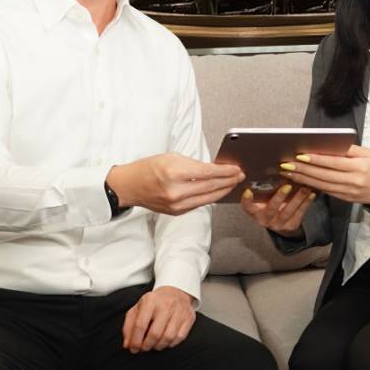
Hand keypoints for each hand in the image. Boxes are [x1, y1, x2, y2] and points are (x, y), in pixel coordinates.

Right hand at [107, 153, 243, 215]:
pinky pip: (199, 204)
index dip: (225, 171)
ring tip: (233, 184)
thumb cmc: (147, 168)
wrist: (129, 186)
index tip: (236, 169)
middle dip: (228, 181)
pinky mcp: (177, 212)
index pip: (208, 172)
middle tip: (239, 176)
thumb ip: (193, 164)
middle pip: (211, 186)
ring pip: (208, 198)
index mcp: (174, 172)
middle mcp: (176, 190)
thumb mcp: (171, 157)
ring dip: (223, 191)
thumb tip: (215, 169)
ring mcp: (176, 204)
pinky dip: (210, 197)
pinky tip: (218, 191)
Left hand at [122, 285, 195, 351]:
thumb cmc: (154, 303)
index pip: (140, 325)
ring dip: (158, 346)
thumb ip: (129, 326)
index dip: (135, 340)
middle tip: (143, 348)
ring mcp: (179, 311)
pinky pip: (179, 338)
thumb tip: (127, 344)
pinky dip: (170, 344)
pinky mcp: (189, 318)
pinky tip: (165, 341)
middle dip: (146, 346)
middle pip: (154, 334)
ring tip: (154, 345)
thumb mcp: (138, 308)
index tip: (133, 349)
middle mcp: (166, 305)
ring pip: (168, 338)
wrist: (175, 291)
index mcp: (150, 301)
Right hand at [240, 183, 314, 235]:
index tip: (248, 191)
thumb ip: (265, 190)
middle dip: (279, 197)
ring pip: (288, 211)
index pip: (248, 207)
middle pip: (271, 208)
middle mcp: (265, 219)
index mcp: (256, 212)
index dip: (247, 201)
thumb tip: (275, 169)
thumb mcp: (265, 200)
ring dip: (297, 198)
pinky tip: (311, 194)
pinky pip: (300, 214)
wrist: (282, 223)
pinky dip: (306, 203)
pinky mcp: (291, 226)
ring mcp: (279, 224)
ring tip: (304, 187)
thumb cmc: (272, 205)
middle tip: (287, 186)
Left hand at [279, 145, 369, 207]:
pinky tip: (300, 180)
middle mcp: (353, 181)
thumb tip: (327, 144)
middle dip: (303, 169)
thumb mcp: (367, 153)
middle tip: (287, 164)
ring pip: (322, 185)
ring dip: (303, 179)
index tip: (300, 155)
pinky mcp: (344, 199)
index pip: (334, 162)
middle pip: (324, 175)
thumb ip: (348, 149)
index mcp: (360, 166)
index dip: (316, 159)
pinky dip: (311, 186)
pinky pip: (325, 191)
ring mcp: (348, 192)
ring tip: (288, 172)